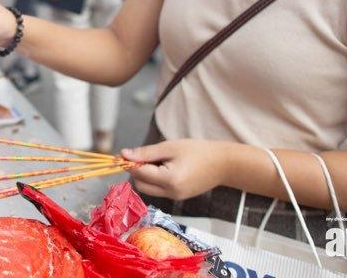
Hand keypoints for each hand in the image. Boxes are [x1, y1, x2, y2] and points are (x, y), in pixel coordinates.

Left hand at [121, 140, 238, 200]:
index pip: (140, 173)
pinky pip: (159, 190)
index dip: (129, 163)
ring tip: (159, 160)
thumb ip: (146, 153)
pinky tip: (166, 167)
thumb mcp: (170, 147)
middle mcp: (171, 193)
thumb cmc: (198, 151)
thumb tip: (124, 155)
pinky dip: (156, 180)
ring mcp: (175, 198)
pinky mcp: (179, 198)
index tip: (123, 153)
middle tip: (144, 155)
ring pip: (149, 189)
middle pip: (141, 185)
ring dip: (146, 176)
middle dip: (137, 171)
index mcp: (169, 180)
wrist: (223, 164)